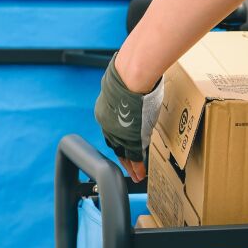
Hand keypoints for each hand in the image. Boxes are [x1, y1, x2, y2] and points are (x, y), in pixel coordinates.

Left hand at [93, 55, 162, 182]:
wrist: (134, 75)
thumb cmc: (134, 73)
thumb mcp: (129, 86)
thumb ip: (131, 92)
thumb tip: (140, 84)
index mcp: (105, 109)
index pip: (111, 129)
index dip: (118, 139)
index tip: (123, 147)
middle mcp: (107, 122)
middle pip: (114, 144)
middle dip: (122, 156)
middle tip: (129, 168)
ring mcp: (117, 131)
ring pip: (123, 152)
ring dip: (130, 165)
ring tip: (136, 175)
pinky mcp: (129, 137)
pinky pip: (133, 156)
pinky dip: (137, 167)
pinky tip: (141, 174)